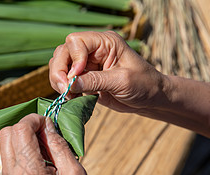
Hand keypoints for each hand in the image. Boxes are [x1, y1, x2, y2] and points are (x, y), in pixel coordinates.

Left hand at [0, 114, 105, 174]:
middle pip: (5, 135)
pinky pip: (7, 166)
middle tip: (45, 135)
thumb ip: (58, 146)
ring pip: (4, 149)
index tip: (47, 123)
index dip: (33, 120)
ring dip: (22, 143)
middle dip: (24, 128)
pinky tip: (39, 169)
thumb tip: (48, 125)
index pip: (19, 131)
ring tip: (45, 154)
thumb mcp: (76, 174)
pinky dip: (21, 159)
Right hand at [49, 31, 167, 112]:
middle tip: (65, 90)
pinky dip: (64, 90)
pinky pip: (65, 80)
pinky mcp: (84, 79)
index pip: (77, 41)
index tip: (77, 76)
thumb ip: (95, 81)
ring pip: (60, 66)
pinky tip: (72, 98)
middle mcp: (93, 50)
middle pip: (63, 53)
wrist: (150, 99)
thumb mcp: (121, 81)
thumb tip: (70, 84)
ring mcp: (87, 65)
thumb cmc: (143, 85)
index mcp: (105, 43)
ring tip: (69, 95)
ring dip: (59, 81)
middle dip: (60, 71)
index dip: (73, 58)